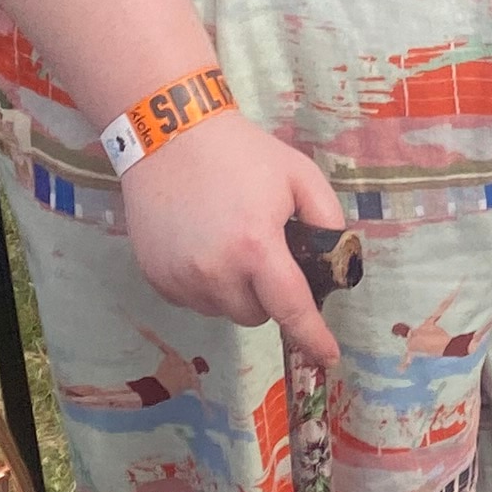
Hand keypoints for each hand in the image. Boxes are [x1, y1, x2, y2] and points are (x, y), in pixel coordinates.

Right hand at [116, 113, 346, 358]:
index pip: (291, 309)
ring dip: (233, 290)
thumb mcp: (299, 175)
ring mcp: (181, 279)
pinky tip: (200, 242)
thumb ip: (328, 219)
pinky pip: (193, 300)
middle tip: (261, 250)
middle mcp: (216, 273)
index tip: (328, 356)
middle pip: (255, 315)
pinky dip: (204, 284)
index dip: (313, 336)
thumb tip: (334, 262)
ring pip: (223, 310)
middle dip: (266, 293)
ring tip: (227, 240)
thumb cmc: (241, 152)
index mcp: (256, 248)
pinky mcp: (156, 278)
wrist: (168, 135)